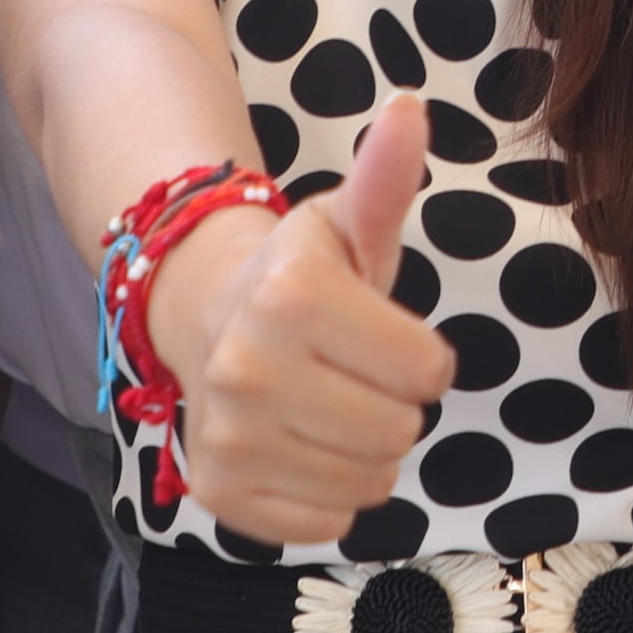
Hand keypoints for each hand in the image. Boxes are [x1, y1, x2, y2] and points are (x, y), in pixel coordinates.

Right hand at [147, 96, 456, 547]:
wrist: (203, 316)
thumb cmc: (303, 276)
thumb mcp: (347, 225)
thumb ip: (386, 178)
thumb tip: (410, 108)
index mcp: (292, 295)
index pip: (429, 372)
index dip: (421, 356)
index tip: (383, 336)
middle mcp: (247, 366)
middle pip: (401, 432)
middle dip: (394, 405)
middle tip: (352, 373)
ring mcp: (226, 435)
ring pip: (370, 483)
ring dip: (366, 452)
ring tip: (328, 407)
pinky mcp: (218, 492)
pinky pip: (327, 524)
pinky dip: (329, 495)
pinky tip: (300, 446)